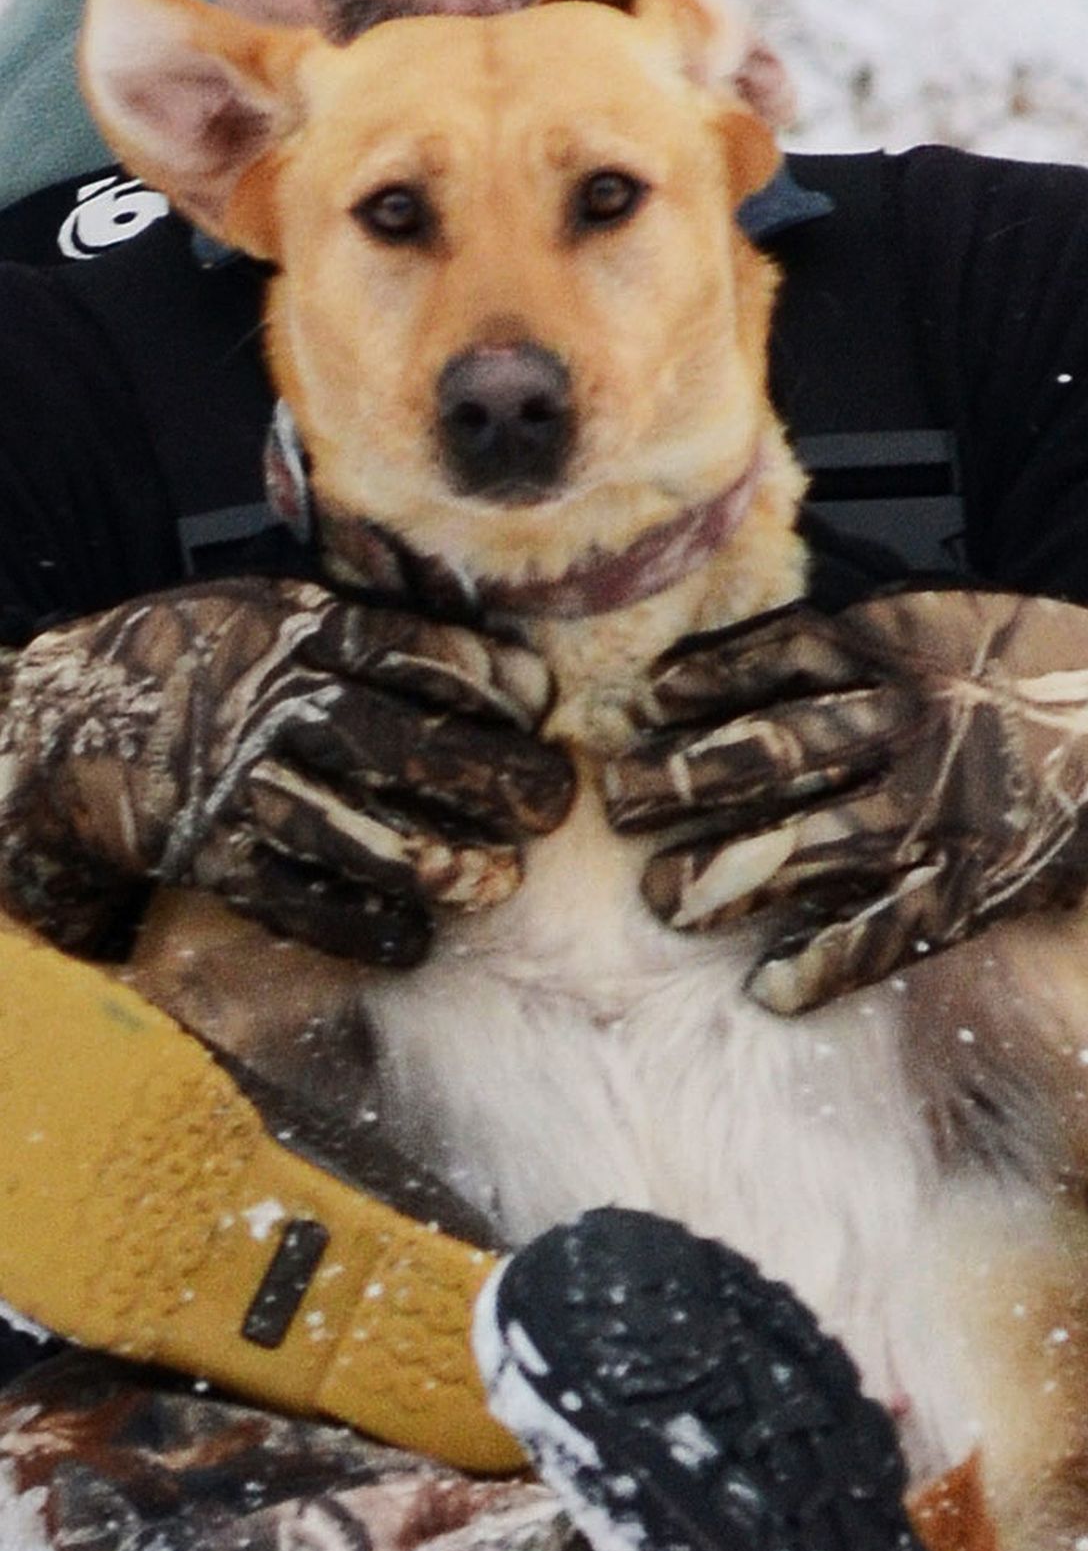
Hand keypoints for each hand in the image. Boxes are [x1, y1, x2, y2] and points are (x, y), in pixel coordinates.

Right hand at [0, 579, 574, 961]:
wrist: (73, 721)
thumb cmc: (216, 661)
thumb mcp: (281, 612)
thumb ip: (384, 634)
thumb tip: (520, 678)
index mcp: (296, 633)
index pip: (408, 650)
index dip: (483, 678)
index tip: (538, 704)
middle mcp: (272, 708)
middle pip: (400, 744)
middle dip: (490, 777)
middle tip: (551, 803)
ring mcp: (241, 787)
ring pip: (356, 833)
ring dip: (439, 863)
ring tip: (496, 880)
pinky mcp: (213, 855)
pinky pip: (296, 900)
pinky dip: (361, 925)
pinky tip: (416, 937)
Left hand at [601, 590, 1087, 1012]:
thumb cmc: (1066, 675)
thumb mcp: (969, 619)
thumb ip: (876, 638)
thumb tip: (766, 666)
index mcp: (905, 641)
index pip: (768, 661)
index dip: (693, 691)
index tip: (638, 713)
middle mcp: (912, 721)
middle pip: (763, 754)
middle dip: (679, 783)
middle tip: (624, 805)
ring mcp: (943, 809)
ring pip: (801, 848)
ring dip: (721, 876)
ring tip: (665, 900)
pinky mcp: (979, 884)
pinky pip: (881, 932)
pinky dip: (819, 963)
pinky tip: (770, 986)